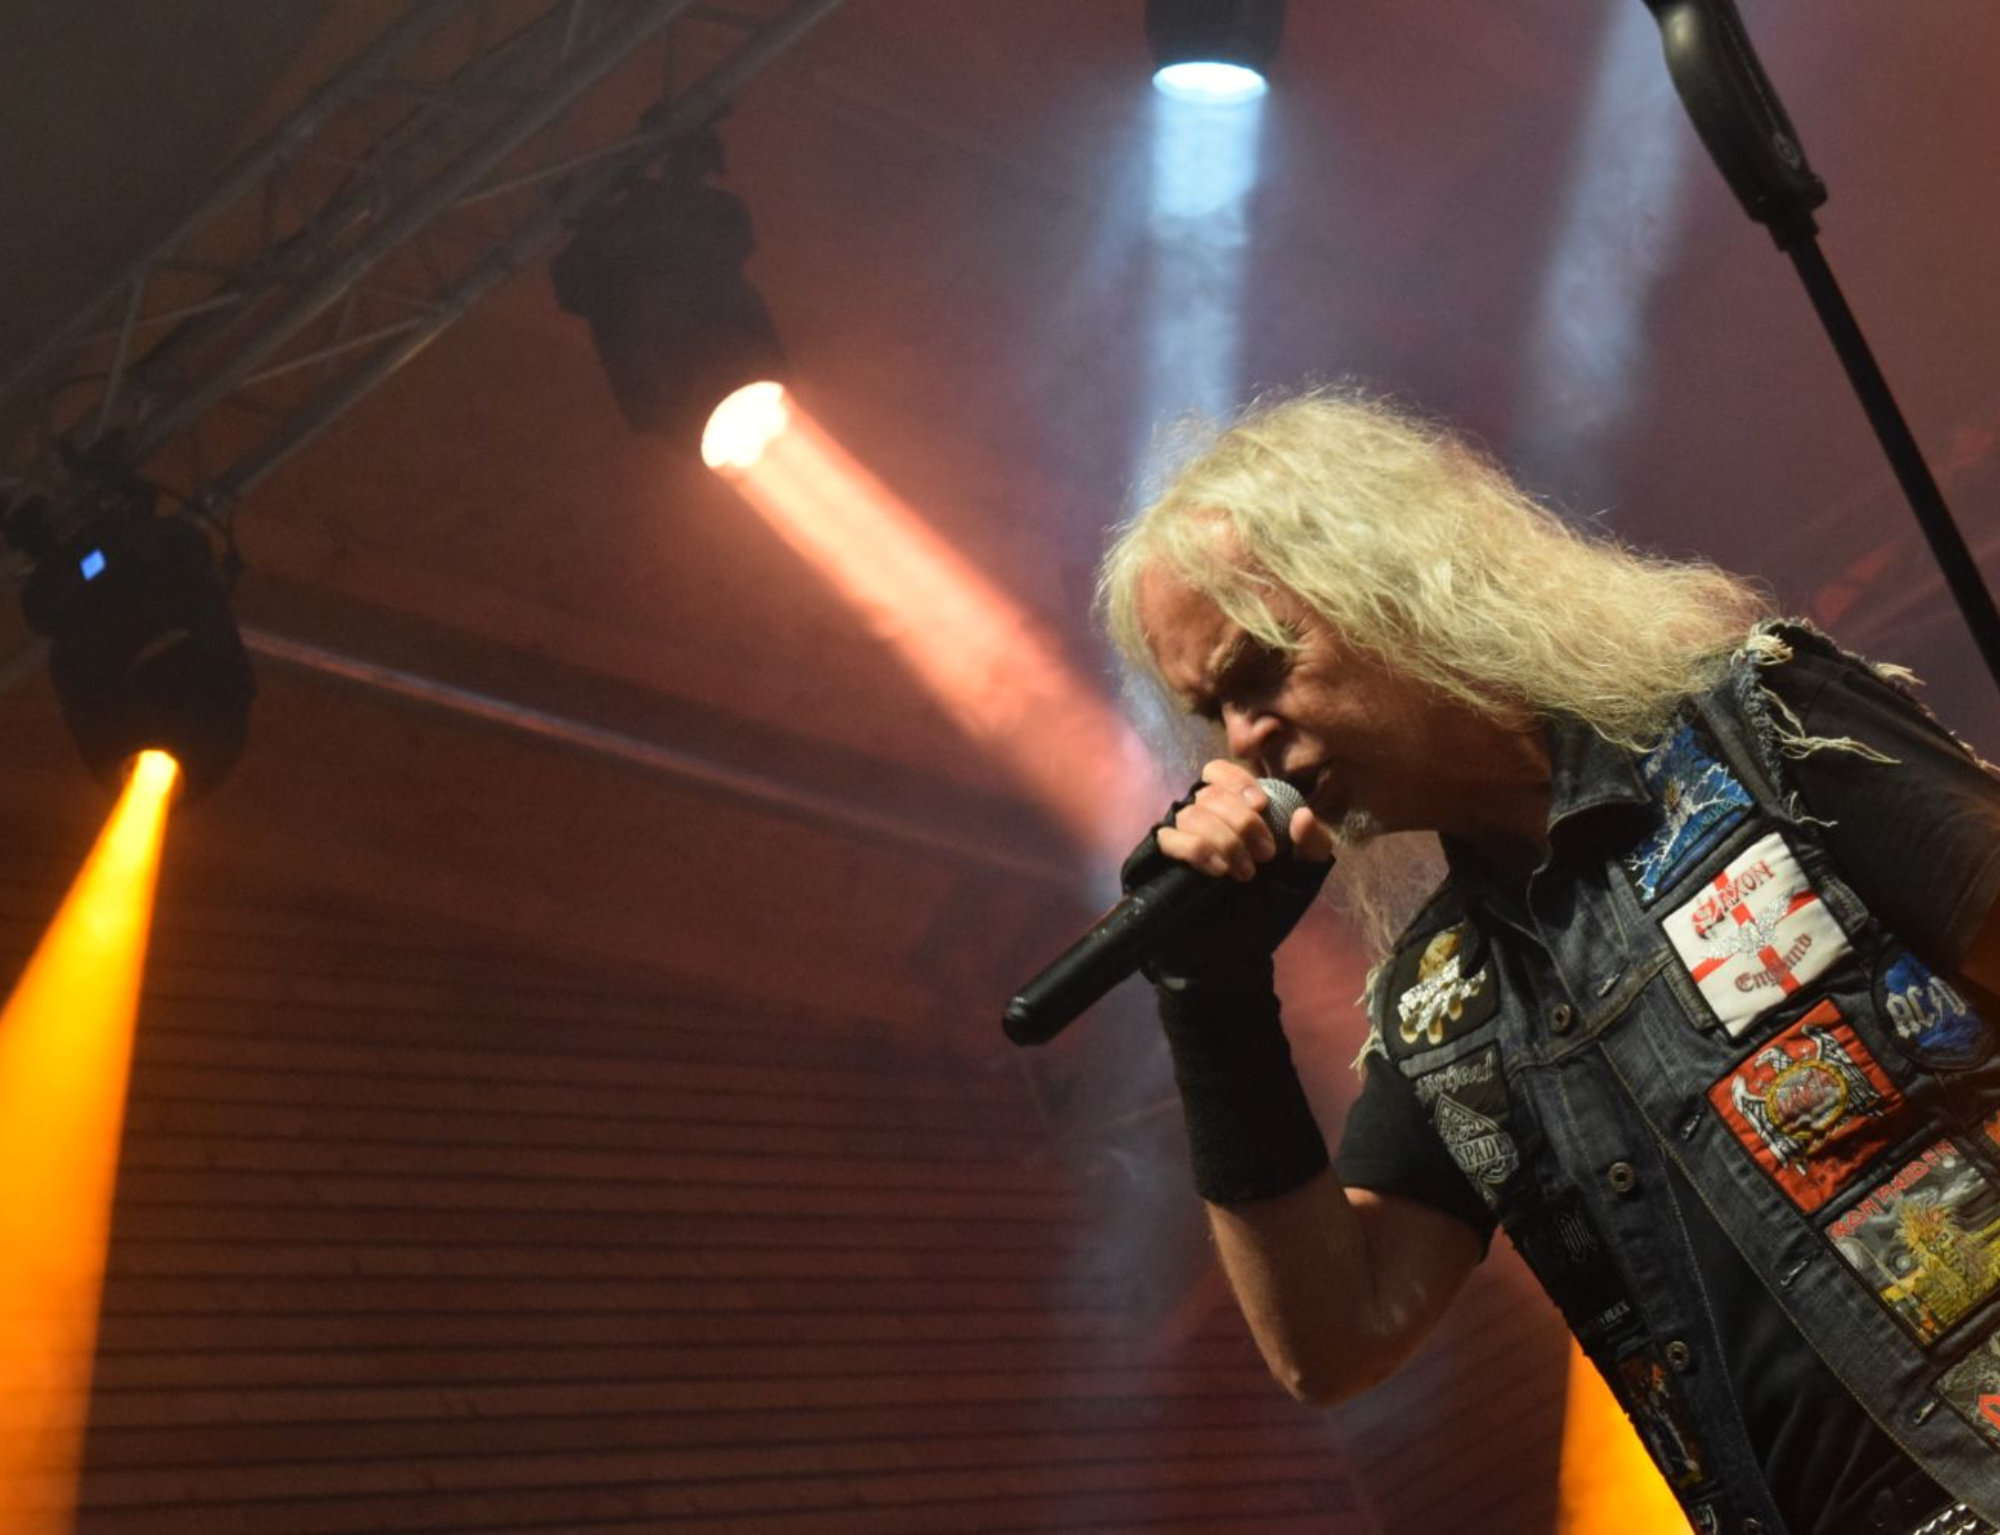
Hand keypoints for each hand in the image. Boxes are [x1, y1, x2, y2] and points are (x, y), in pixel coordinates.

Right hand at [1124, 761, 1335, 985]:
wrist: (1234, 956)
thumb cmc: (1265, 911)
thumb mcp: (1301, 877)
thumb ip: (1313, 846)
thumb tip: (1302, 815)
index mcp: (1230, 812)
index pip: (1219, 772)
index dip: (1238, 781)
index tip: (1262, 806)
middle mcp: (1200, 819)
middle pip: (1209, 792)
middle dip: (1242, 822)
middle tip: (1265, 856)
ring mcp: (1177, 839)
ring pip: (1192, 813)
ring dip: (1225, 840)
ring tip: (1244, 873)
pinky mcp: (1157, 862)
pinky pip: (1170, 838)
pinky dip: (1198, 848)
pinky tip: (1219, 870)